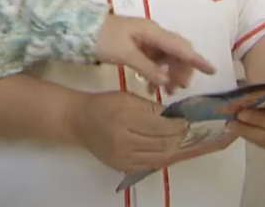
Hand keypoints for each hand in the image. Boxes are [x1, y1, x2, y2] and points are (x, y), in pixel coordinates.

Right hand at [67, 92, 188, 172]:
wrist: (79, 121)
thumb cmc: (103, 105)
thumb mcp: (126, 97)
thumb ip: (150, 106)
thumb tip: (172, 115)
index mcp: (124, 119)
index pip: (160, 127)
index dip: (177, 125)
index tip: (185, 120)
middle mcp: (123, 141)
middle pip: (162, 144)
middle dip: (178, 137)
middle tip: (183, 130)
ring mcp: (122, 157)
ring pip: (159, 158)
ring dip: (172, 149)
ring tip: (176, 139)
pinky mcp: (121, 166)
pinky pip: (149, 165)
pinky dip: (160, 158)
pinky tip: (164, 149)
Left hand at [94, 16, 215, 91]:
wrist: (78, 28)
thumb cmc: (102, 38)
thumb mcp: (124, 54)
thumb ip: (147, 67)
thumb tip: (167, 81)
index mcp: (152, 31)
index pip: (180, 47)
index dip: (197, 60)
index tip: (212, 71)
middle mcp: (152, 33)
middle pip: (177, 52)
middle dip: (182, 70)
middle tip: (179, 88)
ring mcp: (144, 39)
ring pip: (166, 58)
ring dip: (169, 73)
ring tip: (167, 92)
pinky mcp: (136, 46)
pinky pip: (154, 60)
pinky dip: (157, 73)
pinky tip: (153, 87)